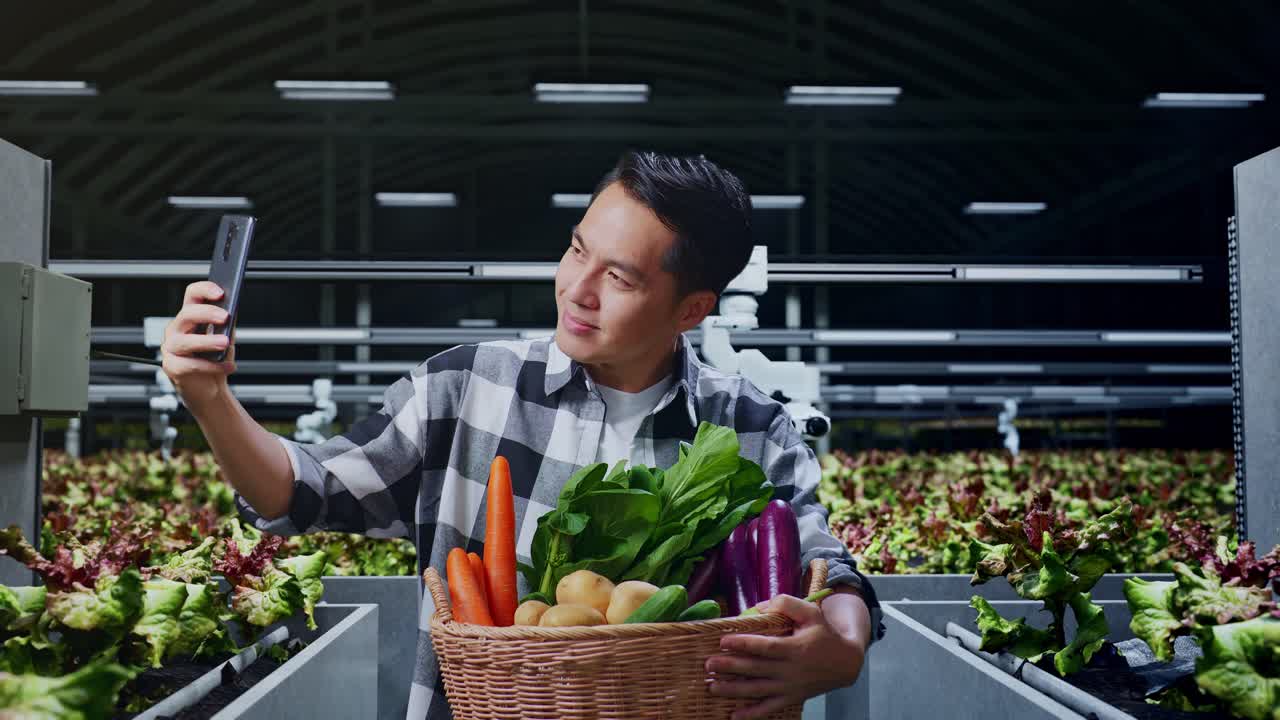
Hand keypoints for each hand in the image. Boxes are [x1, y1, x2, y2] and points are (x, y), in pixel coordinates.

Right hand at [161, 281, 236, 410]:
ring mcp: (171, 348)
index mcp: (190, 318)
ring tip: (224, 344)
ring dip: (206, 341)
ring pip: (184, 341)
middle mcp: (177, 330)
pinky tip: (227, 366)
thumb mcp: (225, 337)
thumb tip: (234, 308)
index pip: (192, 295)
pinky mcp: (172, 367)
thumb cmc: (215, 360)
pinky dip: (211, 366)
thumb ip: (227, 323)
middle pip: (186, 314)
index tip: (220, 293)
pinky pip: (189, 365)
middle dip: (206, 313)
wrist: (209, 389)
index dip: (204, 289)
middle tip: (225, 318)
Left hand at [706, 593, 866, 719]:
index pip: (766, 647)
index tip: (723, 641)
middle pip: (756, 670)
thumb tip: (759, 607)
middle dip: (731, 667)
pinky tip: (734, 716)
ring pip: (758, 691)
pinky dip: (752, 714)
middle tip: (708, 664)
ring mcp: (790, 687)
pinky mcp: (791, 698)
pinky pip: (770, 709)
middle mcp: (791, 670)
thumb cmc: (823, 633)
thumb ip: (786, 604)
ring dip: (734, 690)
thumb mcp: (810, 612)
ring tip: (713, 686)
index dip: (744, 644)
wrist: (845, 662)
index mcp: (795, 648)